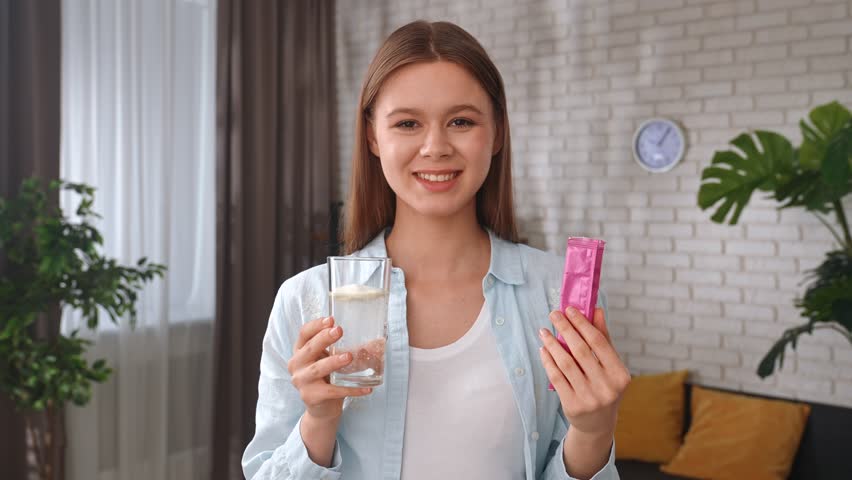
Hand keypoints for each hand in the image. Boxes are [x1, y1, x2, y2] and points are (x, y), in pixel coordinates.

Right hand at [287, 316, 372, 422]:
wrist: (322, 408)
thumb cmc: (326, 378)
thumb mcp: (328, 360)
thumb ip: (341, 349)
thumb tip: (377, 341)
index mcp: (300, 351)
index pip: (304, 334)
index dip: (316, 325)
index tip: (331, 319)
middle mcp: (296, 365)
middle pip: (309, 348)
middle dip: (324, 338)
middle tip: (339, 331)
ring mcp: (301, 381)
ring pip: (318, 369)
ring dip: (334, 362)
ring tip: (348, 356)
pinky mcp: (311, 396)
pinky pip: (333, 391)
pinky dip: (351, 390)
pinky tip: (366, 388)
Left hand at [538, 306, 630, 435]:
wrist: (598, 424)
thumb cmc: (604, 386)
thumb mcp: (610, 365)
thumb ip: (603, 338)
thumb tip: (596, 310)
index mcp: (619, 374)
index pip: (599, 342)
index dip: (582, 324)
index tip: (570, 309)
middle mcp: (606, 387)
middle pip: (581, 350)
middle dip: (565, 329)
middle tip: (554, 314)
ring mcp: (589, 398)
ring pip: (566, 363)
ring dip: (552, 344)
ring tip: (544, 331)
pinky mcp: (572, 405)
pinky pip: (556, 377)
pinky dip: (548, 361)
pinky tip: (543, 349)